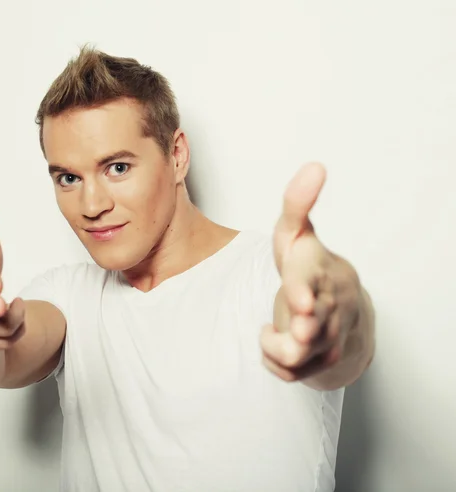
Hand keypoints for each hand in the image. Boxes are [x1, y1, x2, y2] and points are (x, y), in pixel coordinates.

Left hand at [260, 162, 361, 381]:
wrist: (338, 304)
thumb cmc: (309, 265)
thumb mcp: (296, 233)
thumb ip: (297, 203)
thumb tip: (314, 165)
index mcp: (320, 272)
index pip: (312, 282)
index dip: (304, 291)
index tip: (300, 300)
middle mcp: (328, 307)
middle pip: (316, 328)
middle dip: (304, 331)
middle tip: (298, 330)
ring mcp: (327, 337)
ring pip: (296, 357)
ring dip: (278, 348)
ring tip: (270, 331)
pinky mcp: (320, 362)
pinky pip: (288, 373)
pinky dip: (273, 360)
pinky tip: (274, 339)